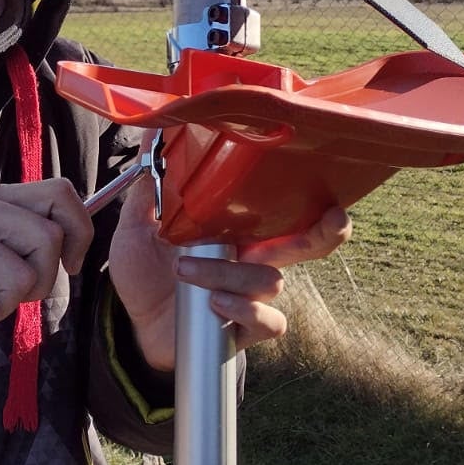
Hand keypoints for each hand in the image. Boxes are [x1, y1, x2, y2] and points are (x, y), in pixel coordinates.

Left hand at [109, 173, 351, 371]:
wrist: (130, 324)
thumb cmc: (144, 273)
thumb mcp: (139, 226)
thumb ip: (149, 187)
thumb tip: (151, 134)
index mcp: (235, 231)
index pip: (283, 213)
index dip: (311, 201)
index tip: (324, 184)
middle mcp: (251, 261)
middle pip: (308, 245)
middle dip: (327, 232)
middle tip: (333, 218)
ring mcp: (251, 297)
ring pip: (271, 280)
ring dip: (230, 273)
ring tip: (185, 269)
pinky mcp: (243, 330)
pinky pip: (270, 322)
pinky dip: (246, 311)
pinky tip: (216, 303)